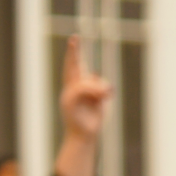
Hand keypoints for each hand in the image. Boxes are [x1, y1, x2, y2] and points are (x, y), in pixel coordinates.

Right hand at [54, 35, 112, 175]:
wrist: (83, 136)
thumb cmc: (91, 120)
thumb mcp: (100, 102)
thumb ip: (100, 90)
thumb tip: (101, 82)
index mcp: (76, 87)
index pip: (75, 66)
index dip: (75, 53)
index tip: (75, 38)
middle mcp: (70, 88)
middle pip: (73, 67)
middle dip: (74, 53)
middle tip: (75, 38)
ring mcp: (69, 94)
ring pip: (86, 81)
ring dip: (98, 88)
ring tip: (106, 96)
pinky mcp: (69, 101)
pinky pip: (83, 90)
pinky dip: (96, 91)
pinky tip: (104, 97)